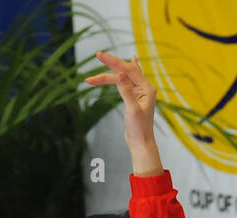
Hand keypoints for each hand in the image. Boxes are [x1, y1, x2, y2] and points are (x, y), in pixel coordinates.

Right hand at [87, 51, 164, 175]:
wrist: (140, 142)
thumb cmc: (139, 128)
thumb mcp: (132, 109)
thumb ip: (126, 91)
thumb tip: (121, 75)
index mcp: (147, 89)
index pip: (129, 70)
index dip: (114, 62)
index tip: (100, 55)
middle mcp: (145, 88)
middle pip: (124, 72)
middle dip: (109, 66)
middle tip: (97, 55)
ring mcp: (139, 92)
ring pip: (121, 79)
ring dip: (106, 78)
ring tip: (90, 80)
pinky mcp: (133, 97)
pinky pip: (126, 82)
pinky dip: (121, 74)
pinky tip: (132, 61)